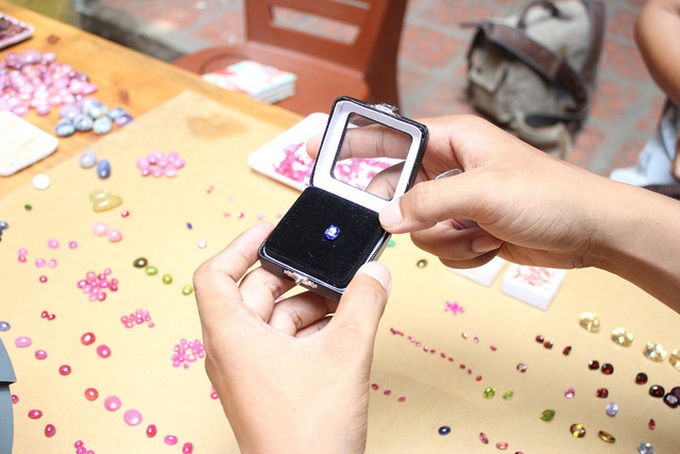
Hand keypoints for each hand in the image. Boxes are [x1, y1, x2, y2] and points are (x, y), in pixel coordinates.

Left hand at [193, 222, 390, 452]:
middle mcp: (232, 350)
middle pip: (255, 293)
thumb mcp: (344, 355)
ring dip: (310, 306)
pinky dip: (310, 331)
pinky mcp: (267, 387)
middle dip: (295, 278)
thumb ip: (363, 305)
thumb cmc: (307, 433)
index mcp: (232, 336)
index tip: (269, 231)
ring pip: (275, 320)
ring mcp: (249, 371)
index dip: (240, 246)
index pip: (215, 275)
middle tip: (330, 267)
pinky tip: (344, 329)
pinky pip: (284, 344)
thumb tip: (374, 273)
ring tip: (349, 301)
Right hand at [308, 115, 611, 269]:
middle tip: (426, 221)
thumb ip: (427, 202)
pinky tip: (491, 244)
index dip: (354, 141)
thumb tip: (385, 217)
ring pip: (417, 227)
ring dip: (445, 239)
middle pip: (397, 190)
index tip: (316, 148)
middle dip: (409, 214)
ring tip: (481, 231)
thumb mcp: (483, 193)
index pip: (390, 136)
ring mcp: (458, 201)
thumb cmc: (548, 196)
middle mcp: (451, 167)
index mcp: (453, 139)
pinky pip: (440, 247)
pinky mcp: (468, 228)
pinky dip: (462, 253)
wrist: (590, 232)